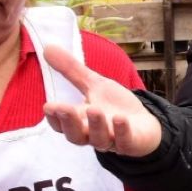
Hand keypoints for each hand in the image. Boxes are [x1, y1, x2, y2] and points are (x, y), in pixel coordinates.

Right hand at [42, 45, 163, 156]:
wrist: (143, 123)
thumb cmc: (114, 106)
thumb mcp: (94, 84)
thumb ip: (72, 70)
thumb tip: (48, 47)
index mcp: (80, 121)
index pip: (61, 125)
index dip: (54, 118)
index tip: (48, 106)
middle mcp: (92, 134)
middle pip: (76, 135)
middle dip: (69, 122)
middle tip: (64, 108)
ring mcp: (112, 140)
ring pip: (100, 140)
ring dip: (96, 125)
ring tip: (94, 109)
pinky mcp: (131, 143)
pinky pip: (125, 141)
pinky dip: (122, 131)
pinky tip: (120, 118)